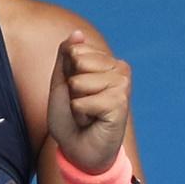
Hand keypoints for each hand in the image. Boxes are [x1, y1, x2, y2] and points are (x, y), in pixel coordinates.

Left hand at [47, 30, 130, 173]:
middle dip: (72, 88)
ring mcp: (122, 85)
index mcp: (107, 62)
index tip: (76, 92)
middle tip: (82, 105)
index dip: (67, 75)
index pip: (75, 51)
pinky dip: (81, 115)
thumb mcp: (62, 81)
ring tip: (88, 115)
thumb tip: (78, 33)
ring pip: (79, 82)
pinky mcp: (120, 103)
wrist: (80, 150)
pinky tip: (93, 122)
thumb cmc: (70, 117)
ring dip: (77, 104)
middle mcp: (120, 70)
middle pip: (78, 63)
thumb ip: (67, 56)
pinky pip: (83, 102)